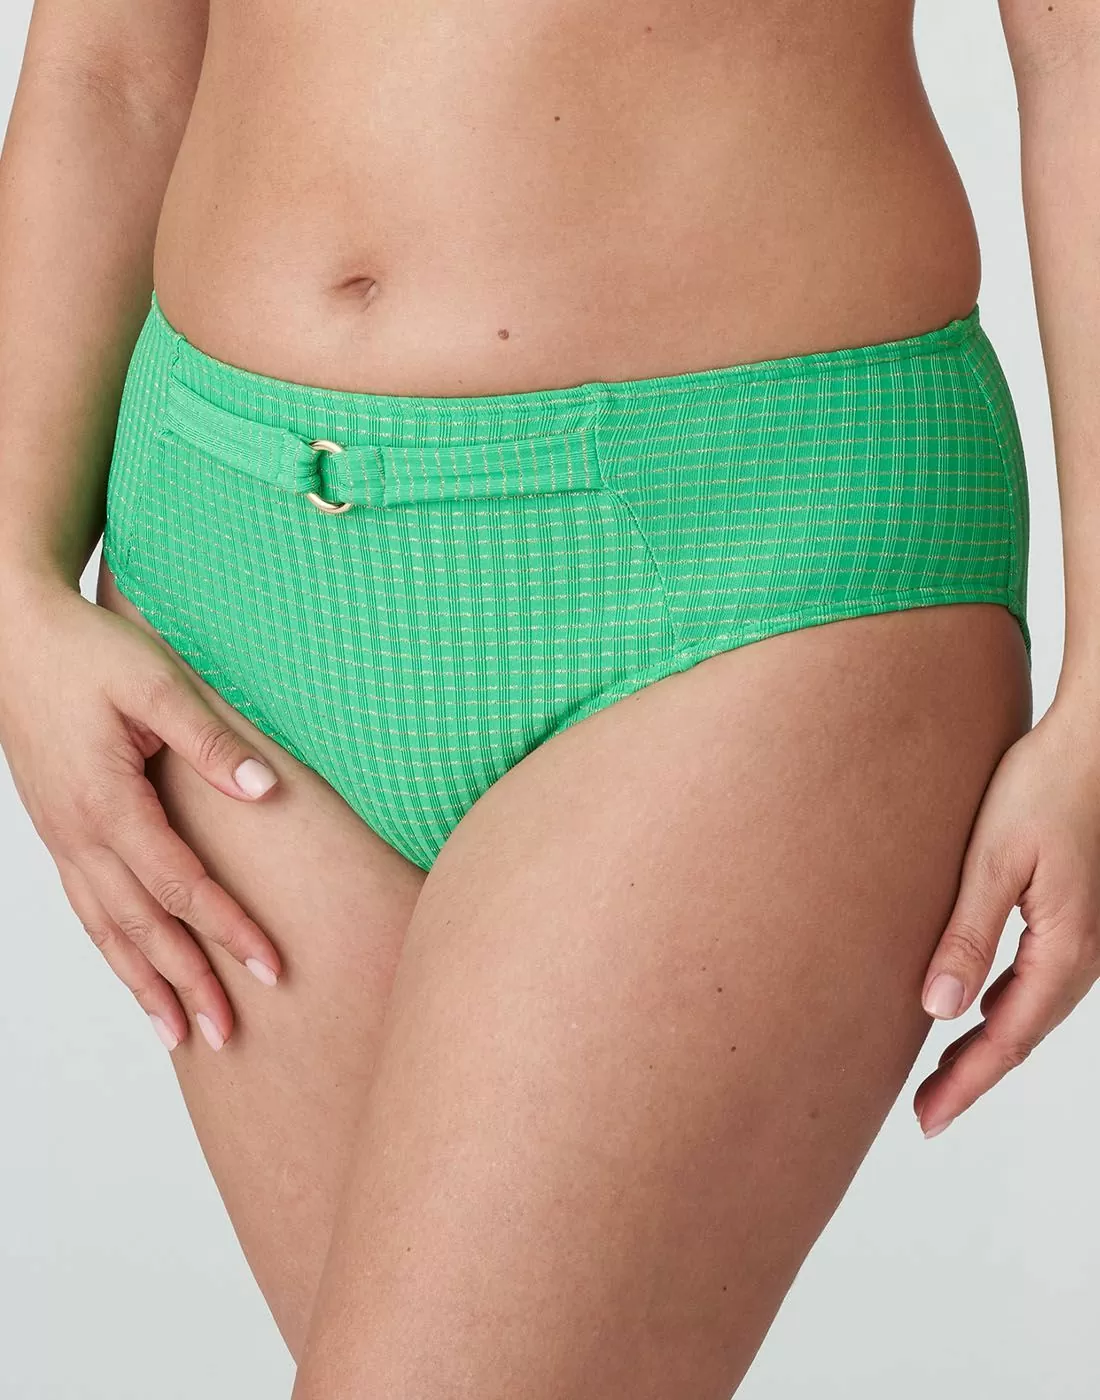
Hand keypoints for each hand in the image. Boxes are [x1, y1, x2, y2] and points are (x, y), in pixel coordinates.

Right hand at [0, 575, 283, 1052]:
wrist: (17, 635)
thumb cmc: (88, 652)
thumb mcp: (157, 682)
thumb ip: (210, 741)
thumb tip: (265, 792)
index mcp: (107, 802)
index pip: (180, 886)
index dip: (228, 929)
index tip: (271, 967)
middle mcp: (78, 833)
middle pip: (141, 927)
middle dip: (187, 983)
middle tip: (227, 1035)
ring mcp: (61, 837)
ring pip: (105, 929)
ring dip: (144, 983)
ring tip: (177, 1034)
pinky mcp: (58, 830)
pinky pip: (85, 908)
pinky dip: (112, 950)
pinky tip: (132, 972)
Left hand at [914, 700, 1099, 1136]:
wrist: (1092, 743)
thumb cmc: (1044, 787)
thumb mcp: (994, 861)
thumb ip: (968, 935)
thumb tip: (939, 1009)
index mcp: (1066, 950)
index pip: (1008, 1039)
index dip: (965, 1083)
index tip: (928, 1120)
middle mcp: (1084, 955)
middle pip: (1022, 1036)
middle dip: (972, 1076)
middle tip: (926, 1112)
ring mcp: (1085, 938)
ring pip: (1030, 1011)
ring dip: (988, 1046)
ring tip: (941, 1074)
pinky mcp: (1074, 918)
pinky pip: (1037, 982)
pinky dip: (1004, 1009)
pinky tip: (975, 1010)